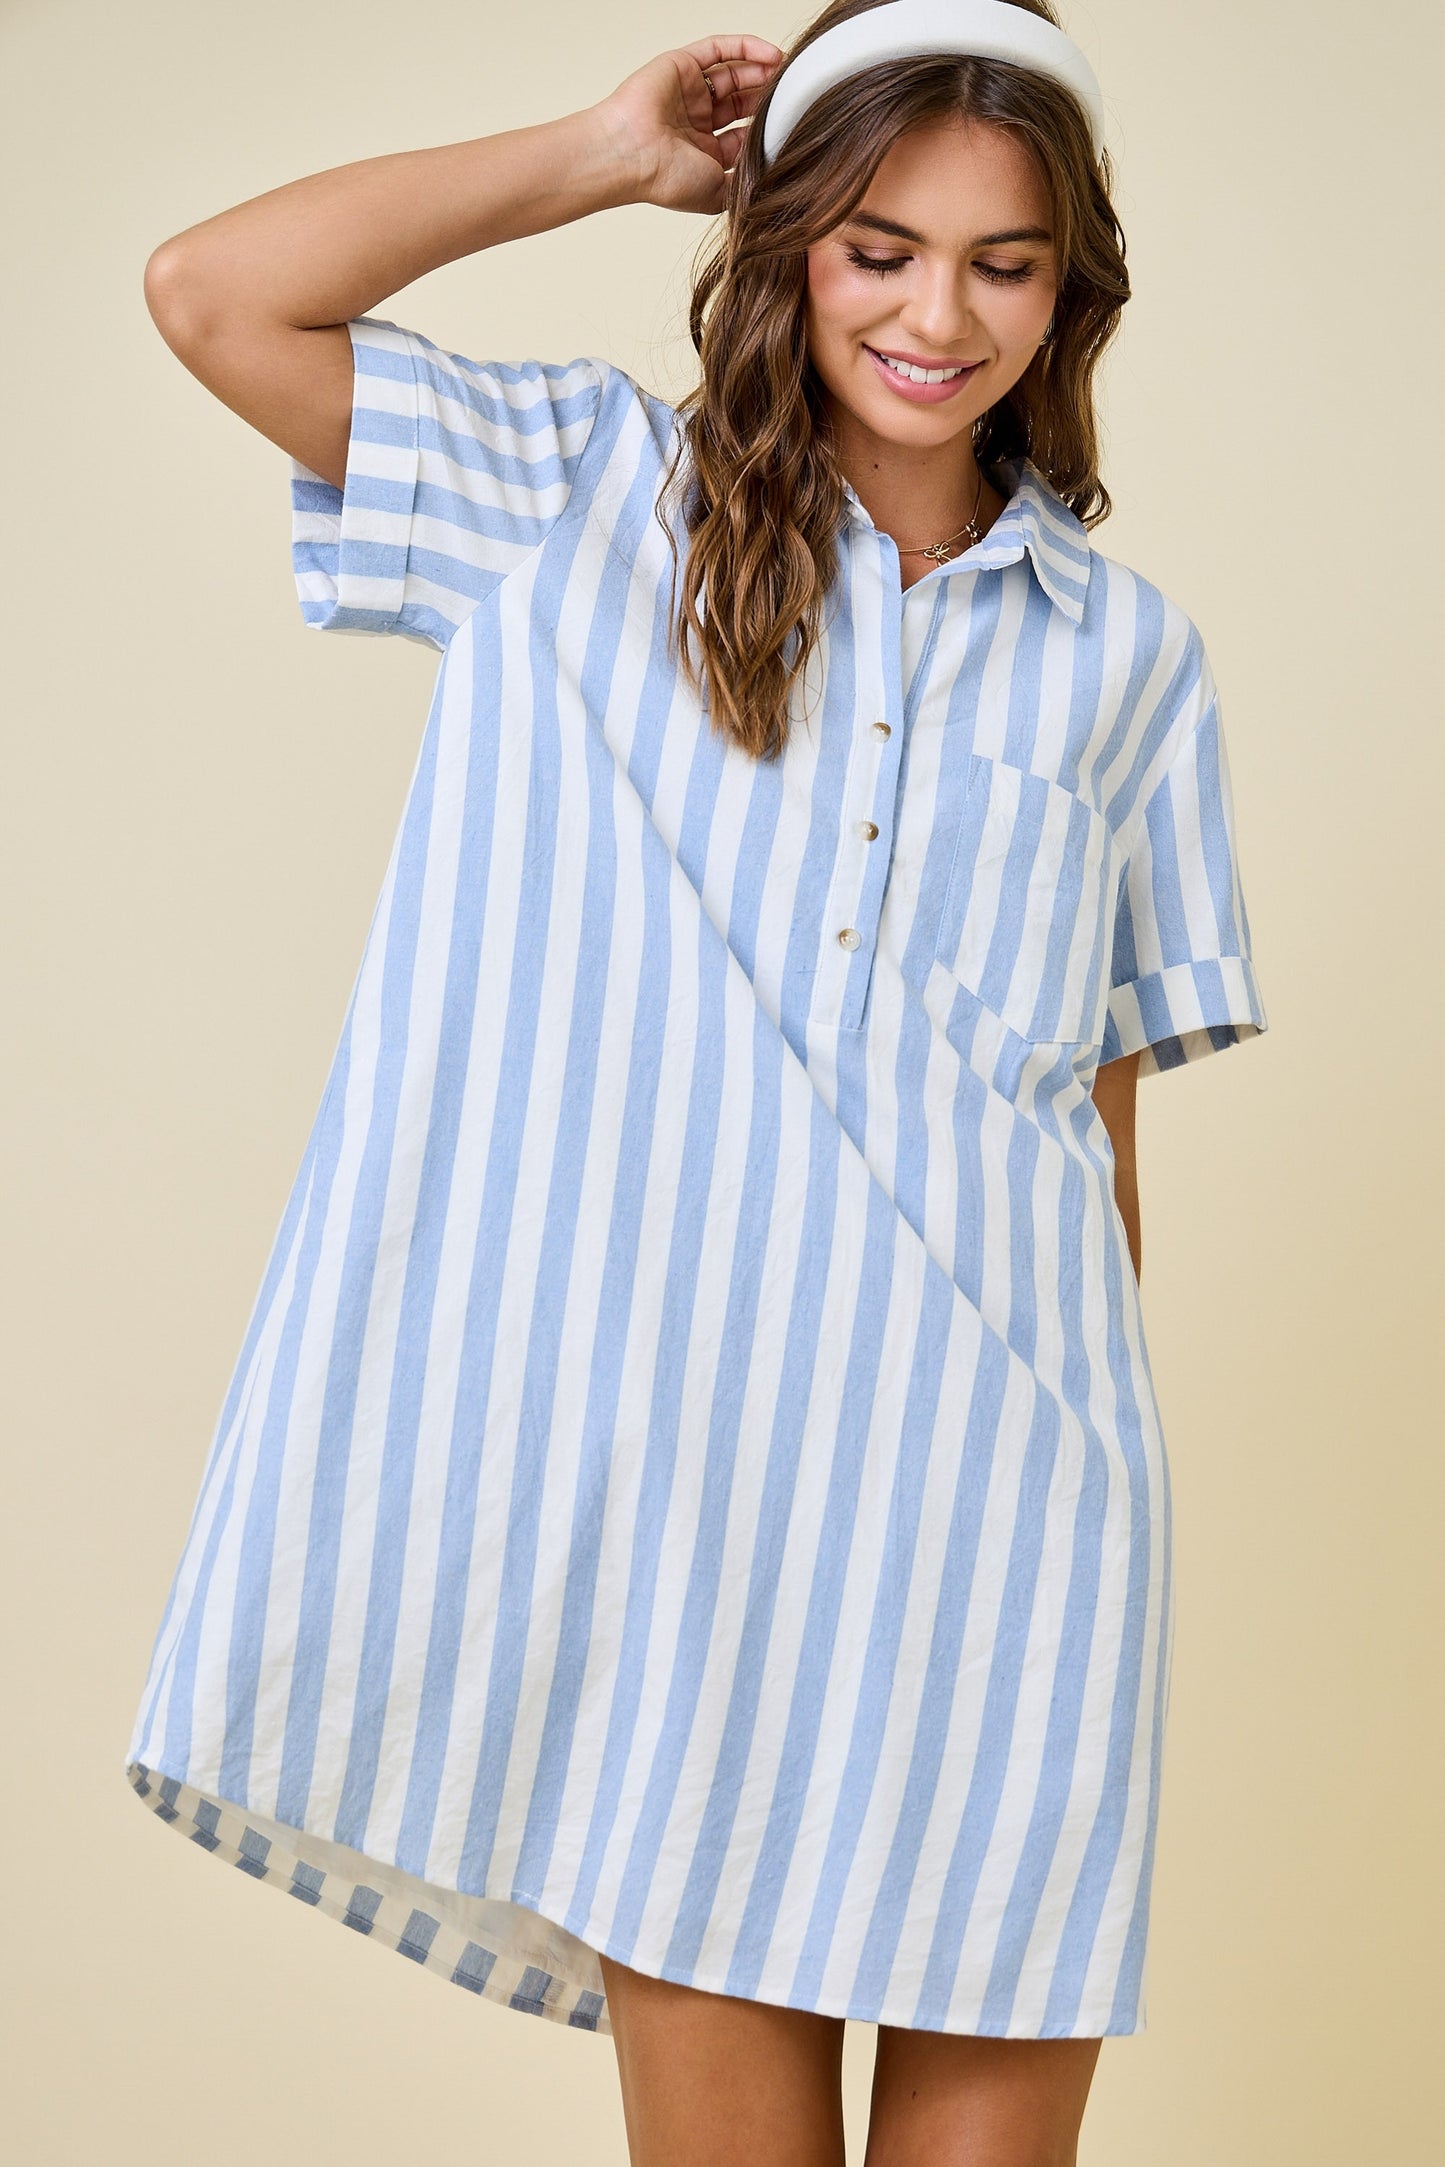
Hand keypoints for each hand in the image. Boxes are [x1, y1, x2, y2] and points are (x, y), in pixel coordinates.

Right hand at [591, 36, 785, 213]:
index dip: (767, 130)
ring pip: (734, 74)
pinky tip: (771, 56)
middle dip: (767, 99)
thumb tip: (770, 181)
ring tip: (787, 74)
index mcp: (703, 154)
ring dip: (762, 72)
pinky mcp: (682, 65)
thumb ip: (743, 185)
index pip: (744, 135)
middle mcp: (696, 122)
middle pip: (741, 103)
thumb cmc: (665, 179)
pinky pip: (719, 49)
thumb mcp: (718, 194)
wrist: (632, 156)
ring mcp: (689, 92)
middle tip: (792, 96)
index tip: (792, 127)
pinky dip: (746, 48)